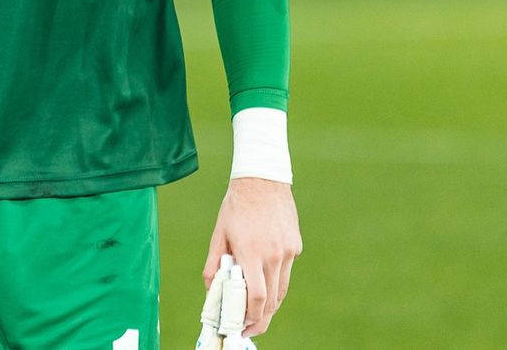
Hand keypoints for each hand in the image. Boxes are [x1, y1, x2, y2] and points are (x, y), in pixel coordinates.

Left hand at [203, 178, 301, 336]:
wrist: (262, 179)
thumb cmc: (236, 206)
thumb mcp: (218, 234)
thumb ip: (213, 264)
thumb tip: (211, 290)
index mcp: (251, 252)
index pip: (256, 297)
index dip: (251, 317)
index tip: (242, 326)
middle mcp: (273, 255)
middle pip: (272, 301)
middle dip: (261, 319)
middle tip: (249, 328)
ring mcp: (287, 251)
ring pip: (282, 290)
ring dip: (271, 306)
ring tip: (258, 314)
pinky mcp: (295, 246)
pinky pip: (286, 272)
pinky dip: (276, 281)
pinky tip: (265, 281)